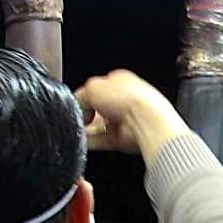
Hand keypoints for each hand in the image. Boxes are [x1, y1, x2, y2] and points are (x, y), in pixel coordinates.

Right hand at [74, 70, 188, 162]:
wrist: (146, 120)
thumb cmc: (128, 98)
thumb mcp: (92, 88)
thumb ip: (80, 97)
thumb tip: (76, 107)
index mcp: (120, 81)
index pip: (97, 89)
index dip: (85, 96)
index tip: (75, 104)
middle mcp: (125, 100)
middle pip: (98, 109)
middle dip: (86, 115)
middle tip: (77, 118)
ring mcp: (127, 120)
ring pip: (100, 127)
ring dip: (86, 130)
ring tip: (77, 130)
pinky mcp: (125, 139)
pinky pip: (103, 141)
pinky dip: (91, 142)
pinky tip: (83, 141)